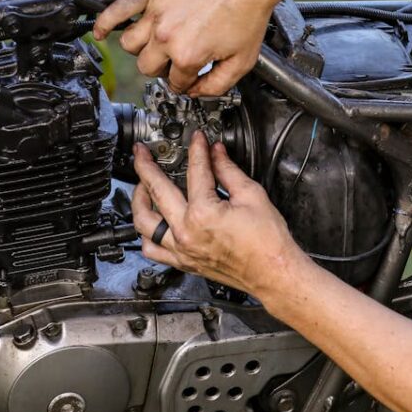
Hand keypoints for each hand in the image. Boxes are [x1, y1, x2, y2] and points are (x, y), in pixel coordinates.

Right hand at [92, 0, 284, 94]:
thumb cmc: (247, 13)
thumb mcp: (242, 61)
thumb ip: (217, 85)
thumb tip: (195, 92)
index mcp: (187, 55)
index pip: (174, 82)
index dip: (185, 82)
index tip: (190, 76)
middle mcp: (167, 36)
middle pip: (147, 66)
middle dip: (162, 68)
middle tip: (175, 59)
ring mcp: (155, 12)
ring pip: (130, 44)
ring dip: (141, 49)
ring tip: (154, 45)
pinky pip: (118, 9)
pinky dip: (104, 22)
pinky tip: (99, 32)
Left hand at [131, 132, 307, 295]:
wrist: (274, 272)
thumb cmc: (268, 243)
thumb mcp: (252, 196)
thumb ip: (228, 171)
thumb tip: (216, 154)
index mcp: (203, 214)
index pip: (195, 171)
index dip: (196, 150)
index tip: (196, 140)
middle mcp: (186, 233)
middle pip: (156, 191)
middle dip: (146, 166)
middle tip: (142, 153)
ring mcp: (182, 250)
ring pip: (144, 223)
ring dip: (138, 201)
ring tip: (140, 186)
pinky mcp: (184, 262)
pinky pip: (152, 249)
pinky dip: (146, 235)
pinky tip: (150, 223)